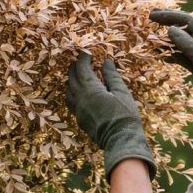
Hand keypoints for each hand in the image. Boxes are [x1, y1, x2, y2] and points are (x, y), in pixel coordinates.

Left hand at [66, 52, 155, 180]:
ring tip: (76, 76)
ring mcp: (78, 110)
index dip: (83, 59)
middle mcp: (80, 98)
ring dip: (71, 81)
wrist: (120, 140)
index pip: (82, 69)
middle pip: (71, 78)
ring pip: (68, 91)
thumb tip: (106, 62)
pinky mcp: (79, 119)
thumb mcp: (121, 92)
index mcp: (91, 89)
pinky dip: (72, 94)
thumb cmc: (125, 115)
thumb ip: (111, 76)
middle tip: (79, 61)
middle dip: (74, 68)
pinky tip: (78, 94)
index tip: (87, 52)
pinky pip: (71, 103)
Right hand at [149, 9, 192, 125]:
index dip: (169, 16)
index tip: (153, 15)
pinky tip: (162, 56)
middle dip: (166, 23)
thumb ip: (185, 41)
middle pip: (181, 27)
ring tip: (152, 41)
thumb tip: (170, 29)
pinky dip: (171, 55)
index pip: (185, 19)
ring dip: (166, 41)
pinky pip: (180, 55)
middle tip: (151, 17)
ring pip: (179, 42)